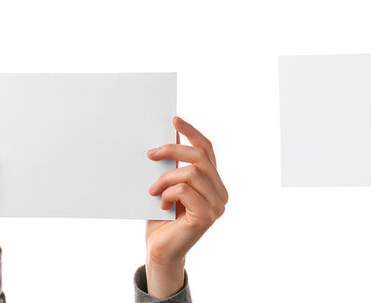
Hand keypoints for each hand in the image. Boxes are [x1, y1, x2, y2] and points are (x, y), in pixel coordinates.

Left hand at [144, 117, 226, 297]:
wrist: (159, 250)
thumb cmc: (161, 218)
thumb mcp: (166, 184)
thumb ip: (173, 165)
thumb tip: (169, 136)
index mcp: (214, 182)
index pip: (207, 149)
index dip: (192, 133)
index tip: (174, 120)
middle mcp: (221, 193)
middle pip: (201, 157)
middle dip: (173, 150)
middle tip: (150, 154)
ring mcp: (217, 205)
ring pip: (192, 173)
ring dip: (165, 178)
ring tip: (152, 190)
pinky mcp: (207, 216)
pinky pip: (186, 190)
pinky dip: (168, 193)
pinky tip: (161, 204)